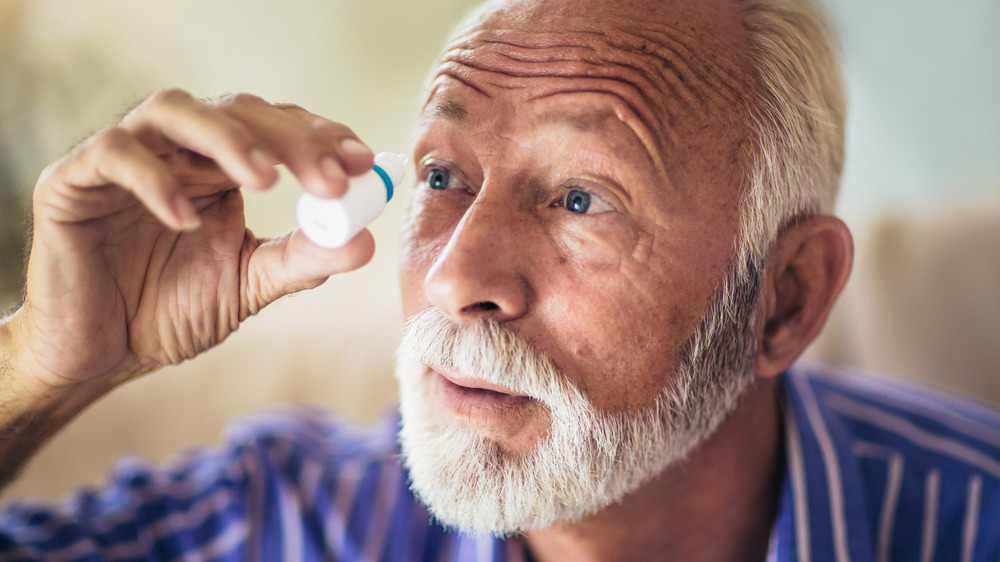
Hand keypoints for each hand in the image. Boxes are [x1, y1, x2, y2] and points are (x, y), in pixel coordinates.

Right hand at [7, 89, 376, 390]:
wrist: (100, 354)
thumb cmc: (168, 311)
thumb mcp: (248, 285)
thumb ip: (301, 261)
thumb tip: (364, 242)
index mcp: (220, 169)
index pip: (276, 128)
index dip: (320, 136)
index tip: (363, 162)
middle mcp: (177, 151)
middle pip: (238, 111)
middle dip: (291, 139)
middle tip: (331, 178)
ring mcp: (125, 159)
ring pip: (174, 109)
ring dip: (228, 138)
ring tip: (266, 179)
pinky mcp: (73, 180)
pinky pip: (114, 154)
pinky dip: (153, 179)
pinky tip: (187, 219)